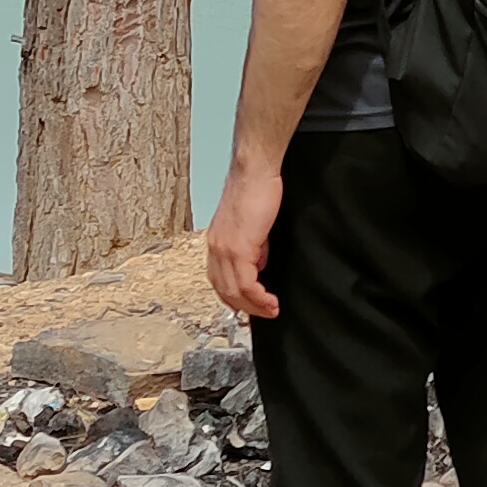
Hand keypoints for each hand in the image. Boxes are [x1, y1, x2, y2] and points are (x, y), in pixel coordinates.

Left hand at [206, 163, 284, 319]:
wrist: (255, 170)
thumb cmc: (256, 189)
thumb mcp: (252, 224)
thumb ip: (252, 246)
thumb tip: (258, 263)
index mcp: (217, 242)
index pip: (220, 280)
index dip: (235, 298)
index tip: (251, 307)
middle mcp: (216, 248)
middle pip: (225, 291)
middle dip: (245, 308)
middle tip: (265, 315)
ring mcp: (225, 249)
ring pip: (234, 291)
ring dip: (254, 307)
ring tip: (271, 311)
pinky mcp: (239, 247)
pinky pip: (247, 283)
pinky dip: (259, 297)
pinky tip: (270, 301)